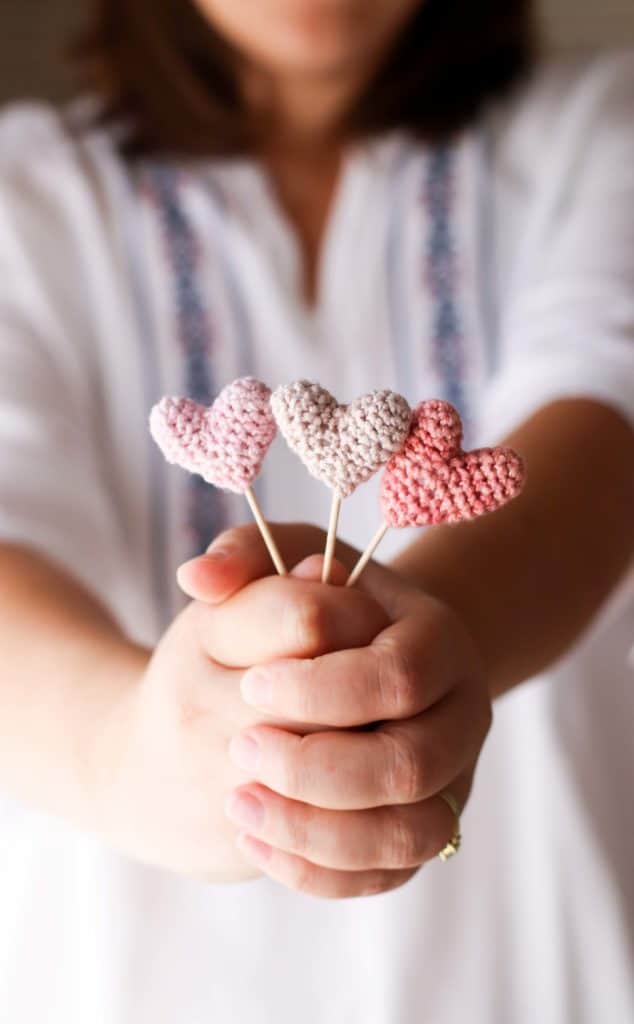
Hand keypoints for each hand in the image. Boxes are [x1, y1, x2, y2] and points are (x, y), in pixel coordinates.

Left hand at [181, 524, 491, 898]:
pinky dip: (319, 870)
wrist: (353, 666)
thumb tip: (198, 579)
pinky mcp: (423, 830)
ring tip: (238, 805)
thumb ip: (245, 557)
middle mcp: (459, 715)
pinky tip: (254, 837)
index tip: (250, 684)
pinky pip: (386, 874)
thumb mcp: (283, 564)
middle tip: (240, 749)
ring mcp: (449, 780)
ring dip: (317, 831)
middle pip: (410, 765)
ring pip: (409, 835)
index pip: (399, 675)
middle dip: (317, 767)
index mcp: (437, 639)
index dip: (323, 688)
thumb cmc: (313, 611)